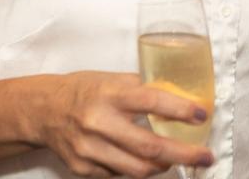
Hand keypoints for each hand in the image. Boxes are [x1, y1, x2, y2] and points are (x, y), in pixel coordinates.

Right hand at [39, 71, 214, 177]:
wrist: (44, 110)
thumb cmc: (84, 90)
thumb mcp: (113, 80)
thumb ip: (144, 89)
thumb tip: (182, 98)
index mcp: (109, 94)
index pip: (151, 101)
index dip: (180, 110)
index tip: (201, 115)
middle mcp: (98, 122)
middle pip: (149, 146)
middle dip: (184, 154)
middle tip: (205, 157)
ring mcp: (89, 149)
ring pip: (137, 169)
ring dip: (163, 167)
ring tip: (177, 160)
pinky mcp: (83, 168)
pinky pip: (119, 175)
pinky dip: (136, 169)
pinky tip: (143, 161)